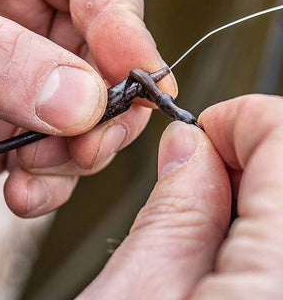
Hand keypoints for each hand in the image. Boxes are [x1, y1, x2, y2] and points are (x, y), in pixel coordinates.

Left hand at [0, 0, 175, 215]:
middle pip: (110, 52)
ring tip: (45, 169)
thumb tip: (80, 102)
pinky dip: (51, 181)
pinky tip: (23, 192)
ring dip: (84, 149)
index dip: (126, 19)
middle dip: (112, 103)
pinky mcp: (14, 128)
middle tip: (93, 141)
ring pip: (93, 113)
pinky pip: (57, 156)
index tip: (135, 73)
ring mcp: (28, 77)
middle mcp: (31, 16)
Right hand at [80, 94, 282, 298]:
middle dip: (237, 152)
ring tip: (199, 217)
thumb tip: (188, 144)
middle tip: (192, 178)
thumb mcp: (132, 292)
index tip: (196, 134)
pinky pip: (280, 233)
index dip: (235, 118)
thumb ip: (174, 209)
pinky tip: (220, 244)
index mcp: (275, 277)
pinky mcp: (279, 292)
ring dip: (241, 187)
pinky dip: (249, 218)